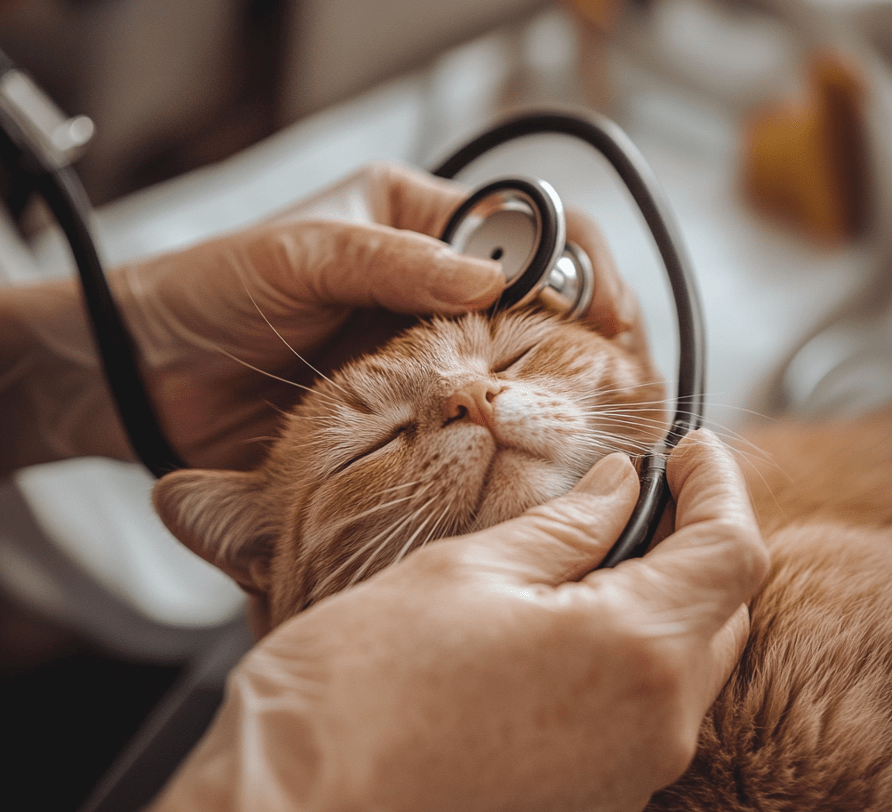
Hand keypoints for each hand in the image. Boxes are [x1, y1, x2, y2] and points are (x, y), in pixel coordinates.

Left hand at [0, 163, 644, 472]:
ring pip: (507, 366)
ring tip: (588, 426)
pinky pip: (462, 417)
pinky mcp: (400, 407)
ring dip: (548, 393)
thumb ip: (396, 263)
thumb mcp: (302, 254)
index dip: (580, 266)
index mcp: (414, 221)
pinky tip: (521, 454)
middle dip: (585, 338)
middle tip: (620, 382)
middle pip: (533, 303)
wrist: (143, 372)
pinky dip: (495, 435)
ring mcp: (418, 350)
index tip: (612, 315)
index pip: (525, 230)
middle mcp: (426, 286)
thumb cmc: (210, 289)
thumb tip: (489, 280)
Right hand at [151, 430, 767, 811]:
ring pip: (688, 662)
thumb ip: (566, 526)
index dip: (718, 486)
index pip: (731, 551)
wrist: (298, 800)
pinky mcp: (594, 798)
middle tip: (648, 488)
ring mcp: (628, 774)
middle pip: (720, 609)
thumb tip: (618, 485)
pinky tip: (580, 615)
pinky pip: (648, 709)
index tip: (688, 449)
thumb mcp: (470, 569)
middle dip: (697, 538)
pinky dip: (636, 649)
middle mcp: (654, 726)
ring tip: (608, 545)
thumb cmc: (366, 679)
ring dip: (666, 594)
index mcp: (633, 651)